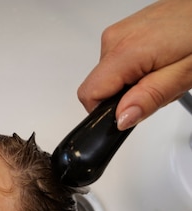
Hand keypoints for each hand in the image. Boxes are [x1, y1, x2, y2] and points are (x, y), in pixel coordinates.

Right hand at [77, 0, 191, 129]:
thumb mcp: (185, 74)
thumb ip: (150, 98)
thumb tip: (121, 118)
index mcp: (125, 51)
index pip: (89, 95)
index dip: (108, 112)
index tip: (134, 108)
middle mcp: (114, 39)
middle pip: (100, 87)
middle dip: (126, 97)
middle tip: (161, 86)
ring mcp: (119, 32)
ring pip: (110, 76)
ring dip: (133, 82)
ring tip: (165, 70)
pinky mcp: (125, 30)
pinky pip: (117, 61)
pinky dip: (136, 68)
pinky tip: (160, 60)